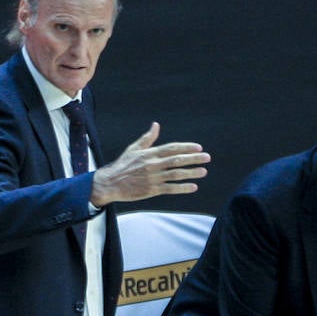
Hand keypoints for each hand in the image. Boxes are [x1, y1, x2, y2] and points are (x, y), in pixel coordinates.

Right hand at [91, 124, 209, 204]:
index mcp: (149, 153)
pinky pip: (170, 188)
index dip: (186, 147)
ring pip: (176, 174)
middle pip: (177, 160)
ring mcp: (153, 178)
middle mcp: (153, 165)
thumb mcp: (133, 149)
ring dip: (191, 173)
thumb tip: (156, 125)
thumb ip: (148, 138)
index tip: (199, 147)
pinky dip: (182, 188)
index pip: (172, 148)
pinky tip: (193, 186)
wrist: (109, 183)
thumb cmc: (122, 165)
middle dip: (193, 158)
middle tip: (207, 157)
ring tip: (203, 171)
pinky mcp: (151, 190)